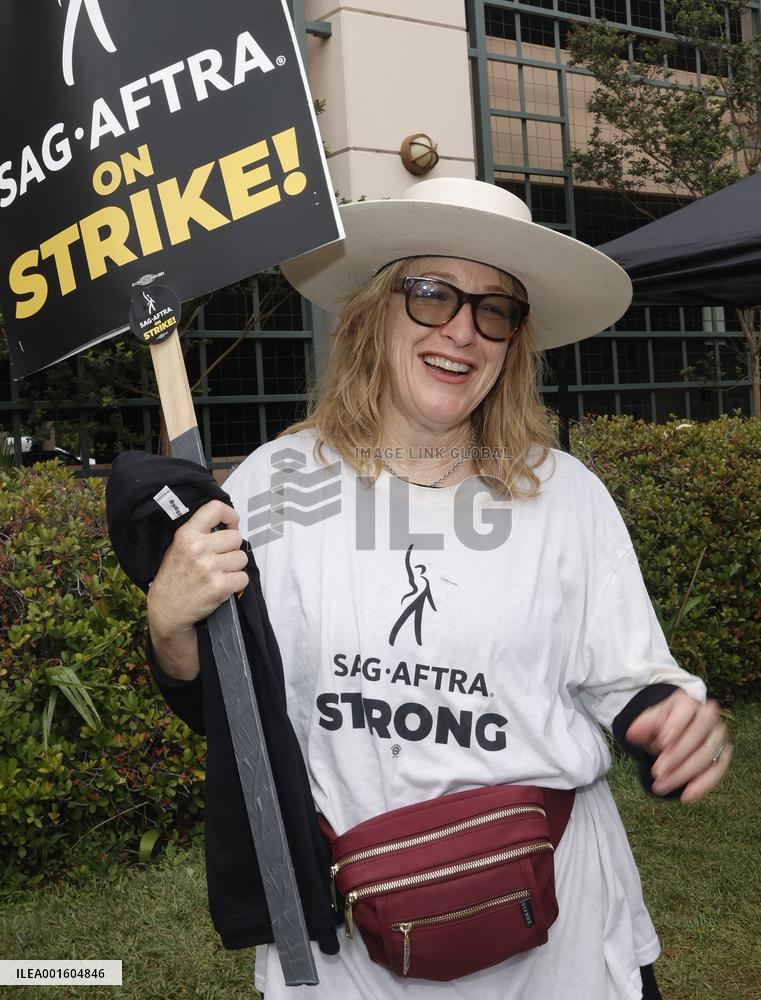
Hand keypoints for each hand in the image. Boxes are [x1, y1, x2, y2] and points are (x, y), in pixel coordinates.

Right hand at [147, 499, 248, 636]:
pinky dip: (237, 583)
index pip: (216, 508)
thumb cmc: (174, 576)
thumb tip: (230, 525)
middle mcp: (198, 548)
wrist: (167, 609)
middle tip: (220, 559)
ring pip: (242, 558)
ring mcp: (209, 568)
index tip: (231, 525)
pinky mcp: (219, 587)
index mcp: (187, 534)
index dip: (230, 515)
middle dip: (232, 548)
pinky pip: (243, 578)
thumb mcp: (178, 546)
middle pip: (236, 538)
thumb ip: (200, 533)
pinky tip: (223, 585)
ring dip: (235, 567)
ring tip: (219, 573)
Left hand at [625, 690, 731, 802]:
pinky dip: (703, 785)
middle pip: (698, 734)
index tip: (662, 743)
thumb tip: (632, 733)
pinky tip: (686, 796)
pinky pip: (718, 771)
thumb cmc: (662, 725)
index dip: (676, 725)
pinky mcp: (723, 755)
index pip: (686, 710)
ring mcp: (718, 736)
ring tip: (661, 785)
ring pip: (707, 755)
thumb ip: (643, 725)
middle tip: (657, 772)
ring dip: (684, 773)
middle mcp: (709, 717)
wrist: (674, 732)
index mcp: (688, 703)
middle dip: (677, 755)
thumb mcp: (649, 722)